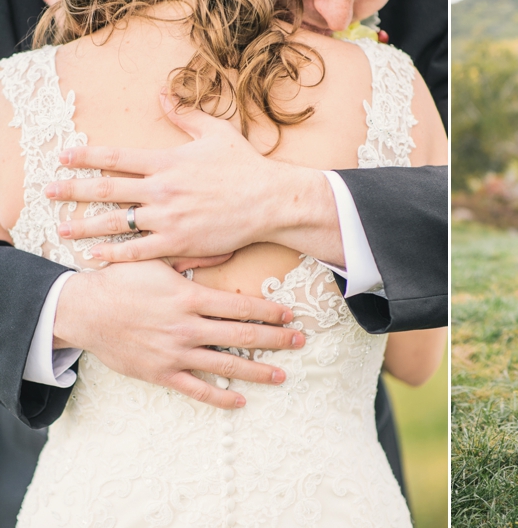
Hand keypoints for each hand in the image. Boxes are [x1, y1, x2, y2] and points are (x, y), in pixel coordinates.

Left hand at [46, 93, 342, 264]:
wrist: (271, 200)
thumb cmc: (246, 166)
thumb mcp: (216, 132)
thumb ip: (186, 115)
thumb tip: (163, 95)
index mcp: (168, 162)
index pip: (117, 157)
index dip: (87, 156)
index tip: (64, 157)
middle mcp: (163, 189)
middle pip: (108, 190)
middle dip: (74, 190)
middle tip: (48, 191)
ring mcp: (169, 218)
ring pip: (117, 223)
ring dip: (86, 225)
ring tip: (63, 227)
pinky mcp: (180, 242)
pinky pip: (139, 251)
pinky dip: (114, 254)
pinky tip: (95, 255)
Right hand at [54, 259, 302, 408]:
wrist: (84, 310)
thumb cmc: (122, 280)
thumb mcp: (158, 260)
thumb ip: (196, 258)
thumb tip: (230, 249)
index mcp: (190, 298)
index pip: (241, 307)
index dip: (270, 312)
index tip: (290, 315)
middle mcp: (188, 327)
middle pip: (242, 336)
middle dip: (276, 340)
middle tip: (300, 342)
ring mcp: (175, 353)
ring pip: (226, 365)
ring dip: (258, 371)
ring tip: (283, 374)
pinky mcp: (161, 373)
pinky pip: (197, 389)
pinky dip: (221, 396)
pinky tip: (241, 400)